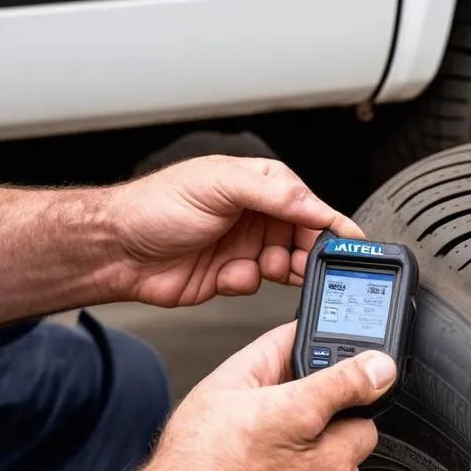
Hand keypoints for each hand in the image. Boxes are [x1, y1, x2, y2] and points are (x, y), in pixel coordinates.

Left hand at [99, 155, 362, 306]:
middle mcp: (255, 214)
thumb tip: (313, 204)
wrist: (118, 250)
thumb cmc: (156, 206)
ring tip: (262, 267)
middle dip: (306, 253)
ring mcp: (244, 246)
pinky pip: (257, 285)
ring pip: (285, 265)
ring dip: (277, 270)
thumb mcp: (219, 186)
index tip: (353, 243)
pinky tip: (226, 275)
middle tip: (303, 263)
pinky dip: (245, 283)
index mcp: (258, 184)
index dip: (330, 223)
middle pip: (304, 238)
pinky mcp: (232, 276)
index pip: (308, 204)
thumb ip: (273, 193)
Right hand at [149, 323, 396, 470]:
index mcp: (302, 419)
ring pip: (347, 468)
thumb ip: (271, 352)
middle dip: (335, 420)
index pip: (364, 379)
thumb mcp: (224, 387)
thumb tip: (297, 333)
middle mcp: (326, 466)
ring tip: (275, 460)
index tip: (371, 367)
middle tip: (293, 422)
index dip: (366, 368)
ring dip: (325, 459)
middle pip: (360, 427)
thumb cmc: (192, 468)